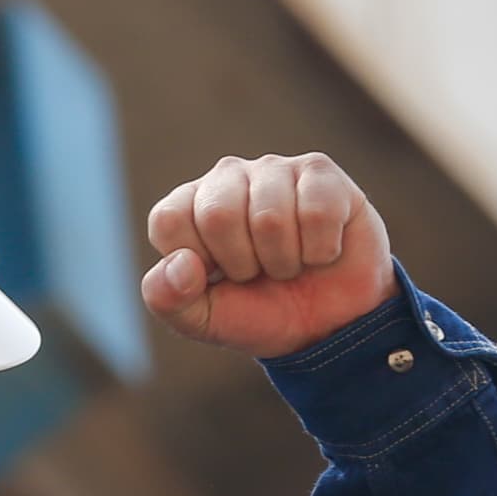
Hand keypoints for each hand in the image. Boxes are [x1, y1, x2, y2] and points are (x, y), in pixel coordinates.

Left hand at [138, 152, 395, 357]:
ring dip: (285, 260)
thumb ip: (167, 299)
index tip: (220, 276)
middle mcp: (227, 177)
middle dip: (244, 264)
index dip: (198, 263)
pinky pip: (317, 212)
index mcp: (189, 205)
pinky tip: (321, 250)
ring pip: (269, 217)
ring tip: (291, 262)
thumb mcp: (203, 321)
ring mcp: (274, 170)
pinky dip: (321, 249)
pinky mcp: (319, 172)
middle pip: (218, 215)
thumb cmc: (261, 313)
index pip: (169, 220)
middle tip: (260, 272)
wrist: (328, 326)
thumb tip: (181, 263)